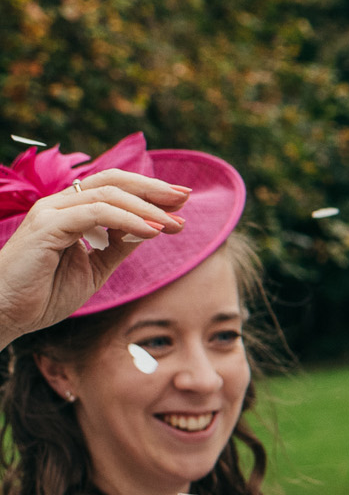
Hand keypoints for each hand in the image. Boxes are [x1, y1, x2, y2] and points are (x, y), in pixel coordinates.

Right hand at [0, 168, 189, 346]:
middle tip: (185, 199)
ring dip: (147, 207)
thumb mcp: (95, 268)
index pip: (113, 188)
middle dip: (152, 189)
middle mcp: (59, 205)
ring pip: (107, 194)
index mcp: (70, 211)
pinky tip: (151, 231)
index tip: (181, 202)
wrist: (6, 313)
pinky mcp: (47, 226)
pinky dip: (128, 220)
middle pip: (113, 181)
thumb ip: (119, 246)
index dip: (148, 191)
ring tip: (174, 224)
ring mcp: (51, 212)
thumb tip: (152, 228)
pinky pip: (95, 213)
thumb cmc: (44, 294)